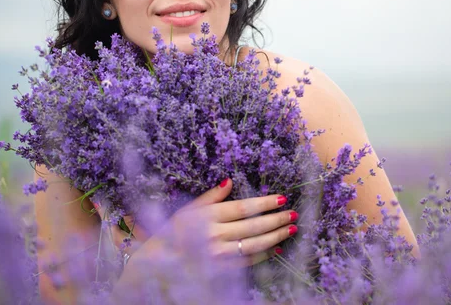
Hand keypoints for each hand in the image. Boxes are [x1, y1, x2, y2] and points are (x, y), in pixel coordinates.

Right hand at [94, 177, 298, 268]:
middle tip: (292, 214)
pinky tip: (277, 247)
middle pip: (253, 226)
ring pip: (254, 245)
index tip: (281, 198)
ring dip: (276, 236)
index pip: (243, 208)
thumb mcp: (189, 209)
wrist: (158, 264)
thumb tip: (230, 180)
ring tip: (291, 228)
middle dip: (276, 220)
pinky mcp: (221, 270)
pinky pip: (248, 261)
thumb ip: (211, 196)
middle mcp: (214, 235)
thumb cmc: (173, 232)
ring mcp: (218, 255)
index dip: (264, 203)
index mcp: (207, 216)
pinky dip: (264, 254)